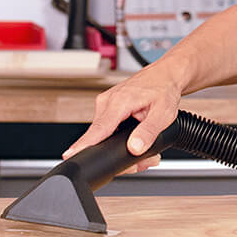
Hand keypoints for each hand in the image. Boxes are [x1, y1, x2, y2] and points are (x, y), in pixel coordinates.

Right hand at [65, 67, 183, 172]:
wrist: (165, 74)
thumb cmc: (164, 88)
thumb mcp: (163, 113)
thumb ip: (148, 132)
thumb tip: (135, 148)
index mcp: (119, 102)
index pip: (98, 129)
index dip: (84, 145)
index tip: (71, 155)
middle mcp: (107, 102)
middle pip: (101, 138)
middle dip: (118, 154)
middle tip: (142, 162)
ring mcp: (105, 104)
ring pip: (104, 135)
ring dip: (120, 146)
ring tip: (143, 148)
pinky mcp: (107, 108)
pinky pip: (107, 128)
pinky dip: (119, 137)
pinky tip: (134, 139)